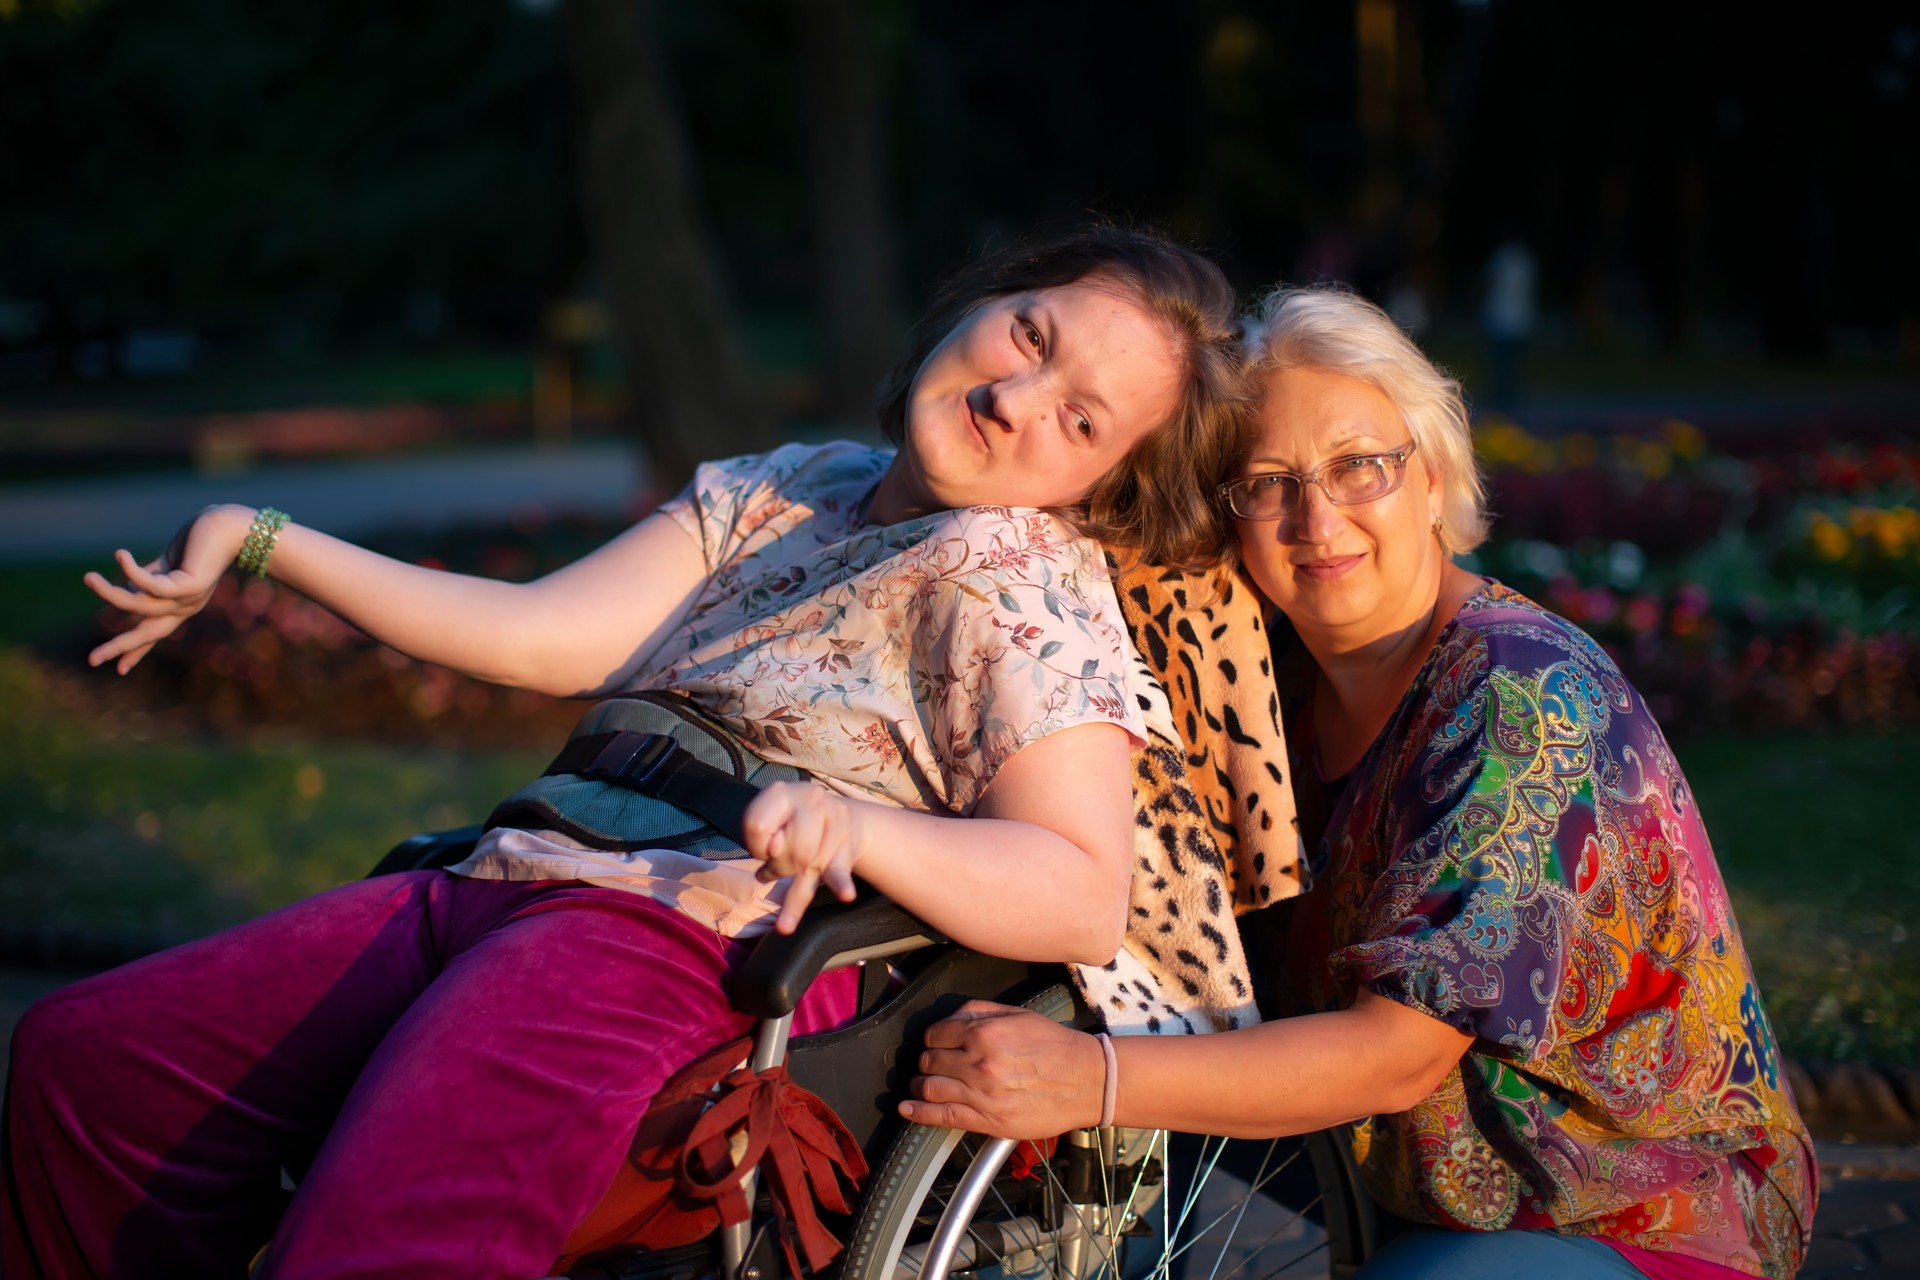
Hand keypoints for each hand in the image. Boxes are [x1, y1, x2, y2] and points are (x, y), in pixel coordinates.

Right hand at [83, 505, 253, 674]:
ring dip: (110, 592)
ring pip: (139, 605)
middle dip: (120, 647)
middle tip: (91, 661)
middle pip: (147, 634)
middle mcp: (185, 607)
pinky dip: (131, 571)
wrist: (232, 527)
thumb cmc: (200, 542)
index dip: (136, 651)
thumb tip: (126, 588)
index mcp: (180, 605)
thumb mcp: (168, 564)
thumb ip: (148, 577)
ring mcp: (189, 599)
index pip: (154, 633)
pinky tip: (119, 555)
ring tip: (87, 577)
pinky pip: (152, 585)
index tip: (119, 671)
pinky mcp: (191, 586)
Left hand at [742, 781, 864, 933]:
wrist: (845, 819)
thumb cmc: (794, 822)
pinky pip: (840, 872)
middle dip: (777, 863)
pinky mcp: (847, 850)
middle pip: (783, 848)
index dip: (755, 845)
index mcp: (782, 792)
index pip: (756, 826)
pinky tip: (846, 895)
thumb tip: (773, 851)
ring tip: (790, 896)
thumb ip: (759, 833)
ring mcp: (832, 823)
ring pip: (803, 863)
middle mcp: (810, 801)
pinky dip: (842, 886)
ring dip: (793, 876)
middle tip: (783, 858)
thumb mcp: (770, 819)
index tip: (765, 847)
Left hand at [899, 1001, 1105, 1137]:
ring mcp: (982, 1093)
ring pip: (930, 1088)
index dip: (931, 1040)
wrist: (1087, 1081)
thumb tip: (949, 1018)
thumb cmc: (1055, 1046)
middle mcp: (979, 1062)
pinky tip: (907, 1109)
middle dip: (924, 1063)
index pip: (935, 1035)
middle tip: (928, 1066)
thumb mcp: (1018, 1014)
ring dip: (919, 1086)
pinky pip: (942, 1116)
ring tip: (919, 1087)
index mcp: (984, 1033)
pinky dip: (918, 1113)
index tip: (934, 1045)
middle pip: (929, 1061)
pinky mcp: (988, 1120)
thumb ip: (979, 1011)